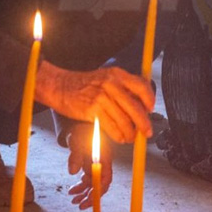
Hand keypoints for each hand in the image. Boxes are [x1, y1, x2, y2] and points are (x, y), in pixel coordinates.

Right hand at [35, 64, 154, 142]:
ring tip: (130, 137)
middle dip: (144, 124)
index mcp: (117, 74)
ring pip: (124, 121)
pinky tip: (119, 137)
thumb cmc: (84, 85)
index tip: (151, 109)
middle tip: (147, 132)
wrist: (60, 86)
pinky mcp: (92, 110)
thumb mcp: (106, 77)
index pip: (141, 86)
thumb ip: (123, 87)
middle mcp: (111, 84)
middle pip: (135, 108)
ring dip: (130, 133)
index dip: (150, 100)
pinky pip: (112, 127)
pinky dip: (118, 136)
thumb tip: (142, 105)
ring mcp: (101, 97)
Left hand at [66, 122, 112, 209]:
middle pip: (101, 185)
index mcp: (104, 158)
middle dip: (91, 197)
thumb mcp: (76, 141)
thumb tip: (72, 171)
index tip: (89, 199)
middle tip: (80, 205)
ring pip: (93, 185)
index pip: (105, 179)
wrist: (78, 125)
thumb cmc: (80, 131)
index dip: (98, 191)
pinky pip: (87, 181)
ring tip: (73, 200)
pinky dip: (80, 187)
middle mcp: (102, 164)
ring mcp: (96, 166)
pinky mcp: (89, 166)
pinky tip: (71, 191)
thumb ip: (75, 155)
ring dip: (84, 194)